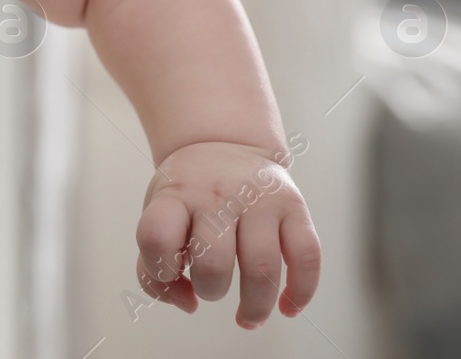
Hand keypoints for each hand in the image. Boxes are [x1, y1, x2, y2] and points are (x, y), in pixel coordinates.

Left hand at [134, 140, 320, 328]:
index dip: (160, 270)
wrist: (223, 144)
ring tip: (248, 316)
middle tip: (212, 288)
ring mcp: (259, 199)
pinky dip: (300, 292)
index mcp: (175, 196)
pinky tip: (287, 307)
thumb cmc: (187, 195)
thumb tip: (189, 304)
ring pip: (261, 267)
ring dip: (255, 306)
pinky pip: (307, 257)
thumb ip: (154, 268)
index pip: (157, 237)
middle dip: (211, 291)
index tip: (171, 273)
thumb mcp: (157, 215)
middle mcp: (217, 195)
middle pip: (213, 263)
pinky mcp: (294, 206)